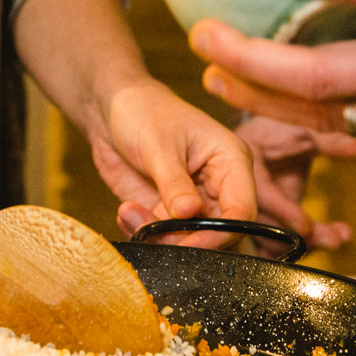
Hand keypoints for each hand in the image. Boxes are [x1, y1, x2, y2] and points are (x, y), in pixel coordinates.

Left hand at [91, 79, 257, 249]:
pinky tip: (126, 212)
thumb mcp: (159, 145)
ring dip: (159, 237)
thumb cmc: (143, 111)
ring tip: (130, 213)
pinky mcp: (168, 211)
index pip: (242, 210)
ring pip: (189, 239)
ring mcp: (194, 201)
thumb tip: (188, 214)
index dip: (220, 234)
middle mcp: (219, 186)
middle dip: (186, 240)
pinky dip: (144, 232)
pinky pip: (163, 236)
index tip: (190, 245)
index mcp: (231, 162)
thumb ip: (174, 182)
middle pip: (219, 233)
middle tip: (154, 234)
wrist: (113, 110)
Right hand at [234, 115, 355, 252]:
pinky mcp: (263, 226)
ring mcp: (252, 214)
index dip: (285, 213)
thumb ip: (329, 142)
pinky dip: (298, 249)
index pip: (264, 196)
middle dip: (303, 237)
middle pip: (269, 227)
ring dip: (307, 245)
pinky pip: (274, 247)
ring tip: (339, 237)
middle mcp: (246, 196)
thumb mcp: (301, 133)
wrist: (257, 144)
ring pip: (272, 242)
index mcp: (248, 169)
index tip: (307, 227)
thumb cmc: (276, 135)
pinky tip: (326, 241)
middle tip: (335, 239)